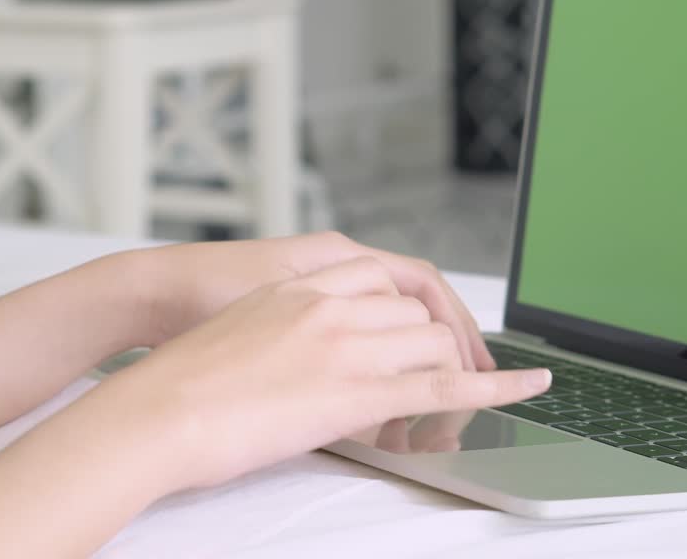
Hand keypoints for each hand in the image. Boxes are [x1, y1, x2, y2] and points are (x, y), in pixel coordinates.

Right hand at [115, 257, 549, 490]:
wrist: (157, 406)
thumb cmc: (182, 373)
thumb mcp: (243, 325)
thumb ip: (289, 323)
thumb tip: (306, 351)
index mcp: (305, 279)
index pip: (393, 277)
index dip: (425, 308)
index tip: (437, 331)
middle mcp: (333, 300)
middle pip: (419, 311)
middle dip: (442, 347)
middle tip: (451, 378)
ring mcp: (347, 342)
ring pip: (433, 344)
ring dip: (449, 375)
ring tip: (448, 409)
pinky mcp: (357, 391)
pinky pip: (444, 386)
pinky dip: (496, 386)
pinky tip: (529, 385)